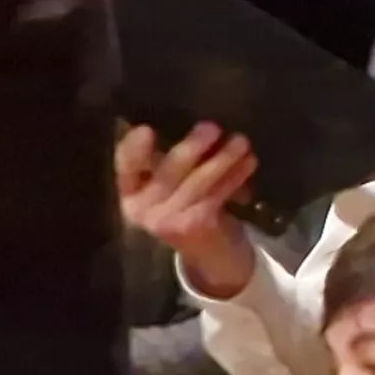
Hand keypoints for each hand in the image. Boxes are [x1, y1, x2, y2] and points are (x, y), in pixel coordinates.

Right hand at [118, 124, 260, 300]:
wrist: (211, 255)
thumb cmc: (189, 207)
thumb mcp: (172, 186)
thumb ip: (172, 160)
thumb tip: (194, 118)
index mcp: (130, 192)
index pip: (125, 167)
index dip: (132, 149)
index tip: (145, 129)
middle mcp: (141, 208)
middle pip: (166, 172)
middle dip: (191, 148)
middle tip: (212, 127)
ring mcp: (166, 220)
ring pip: (197, 182)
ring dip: (222, 159)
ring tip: (241, 141)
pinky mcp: (193, 226)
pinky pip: (217, 195)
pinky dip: (235, 177)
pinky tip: (249, 163)